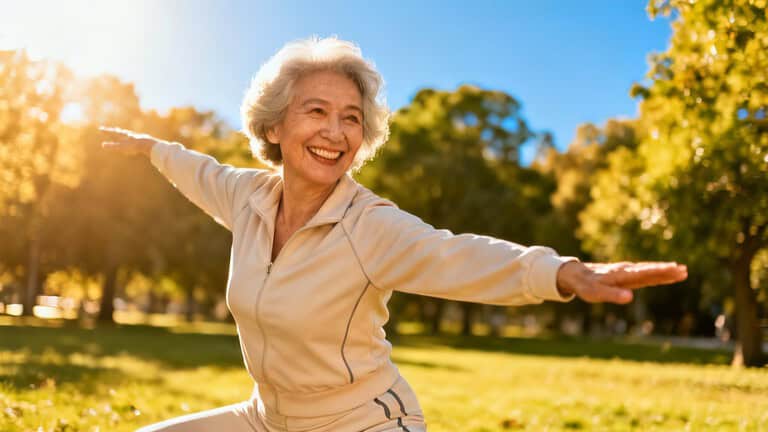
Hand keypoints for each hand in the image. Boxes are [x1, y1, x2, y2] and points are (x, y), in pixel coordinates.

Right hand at [99, 126, 159, 156]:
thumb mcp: (122, 147)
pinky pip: (137, 139)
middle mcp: (129, 135)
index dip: (107, 131)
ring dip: (126, 134)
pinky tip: (137, 140)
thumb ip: (113, 146)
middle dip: (116, 131)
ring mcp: (136, 137)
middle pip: (121, 132)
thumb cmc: (134, 146)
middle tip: (113, 129)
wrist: (148, 144)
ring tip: (125, 133)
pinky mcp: (142, 140)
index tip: (100, 128)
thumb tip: (102, 145)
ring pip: (129, 134)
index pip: (113, 132)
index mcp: (124, 135)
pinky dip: (134, 139)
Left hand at [556, 261, 687, 303]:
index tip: (676, 269)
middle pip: (650, 270)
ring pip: (648, 271)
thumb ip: (613, 295)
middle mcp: (626, 271)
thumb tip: (630, 298)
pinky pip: (643, 273)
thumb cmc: (586, 286)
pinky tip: (663, 274)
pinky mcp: (625, 275)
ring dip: (664, 271)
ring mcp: (626, 272)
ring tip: (681, 270)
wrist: (576, 275)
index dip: (661, 272)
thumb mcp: (596, 293)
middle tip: (685, 270)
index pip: (645, 273)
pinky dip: (655, 273)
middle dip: (667, 271)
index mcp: (622, 275)